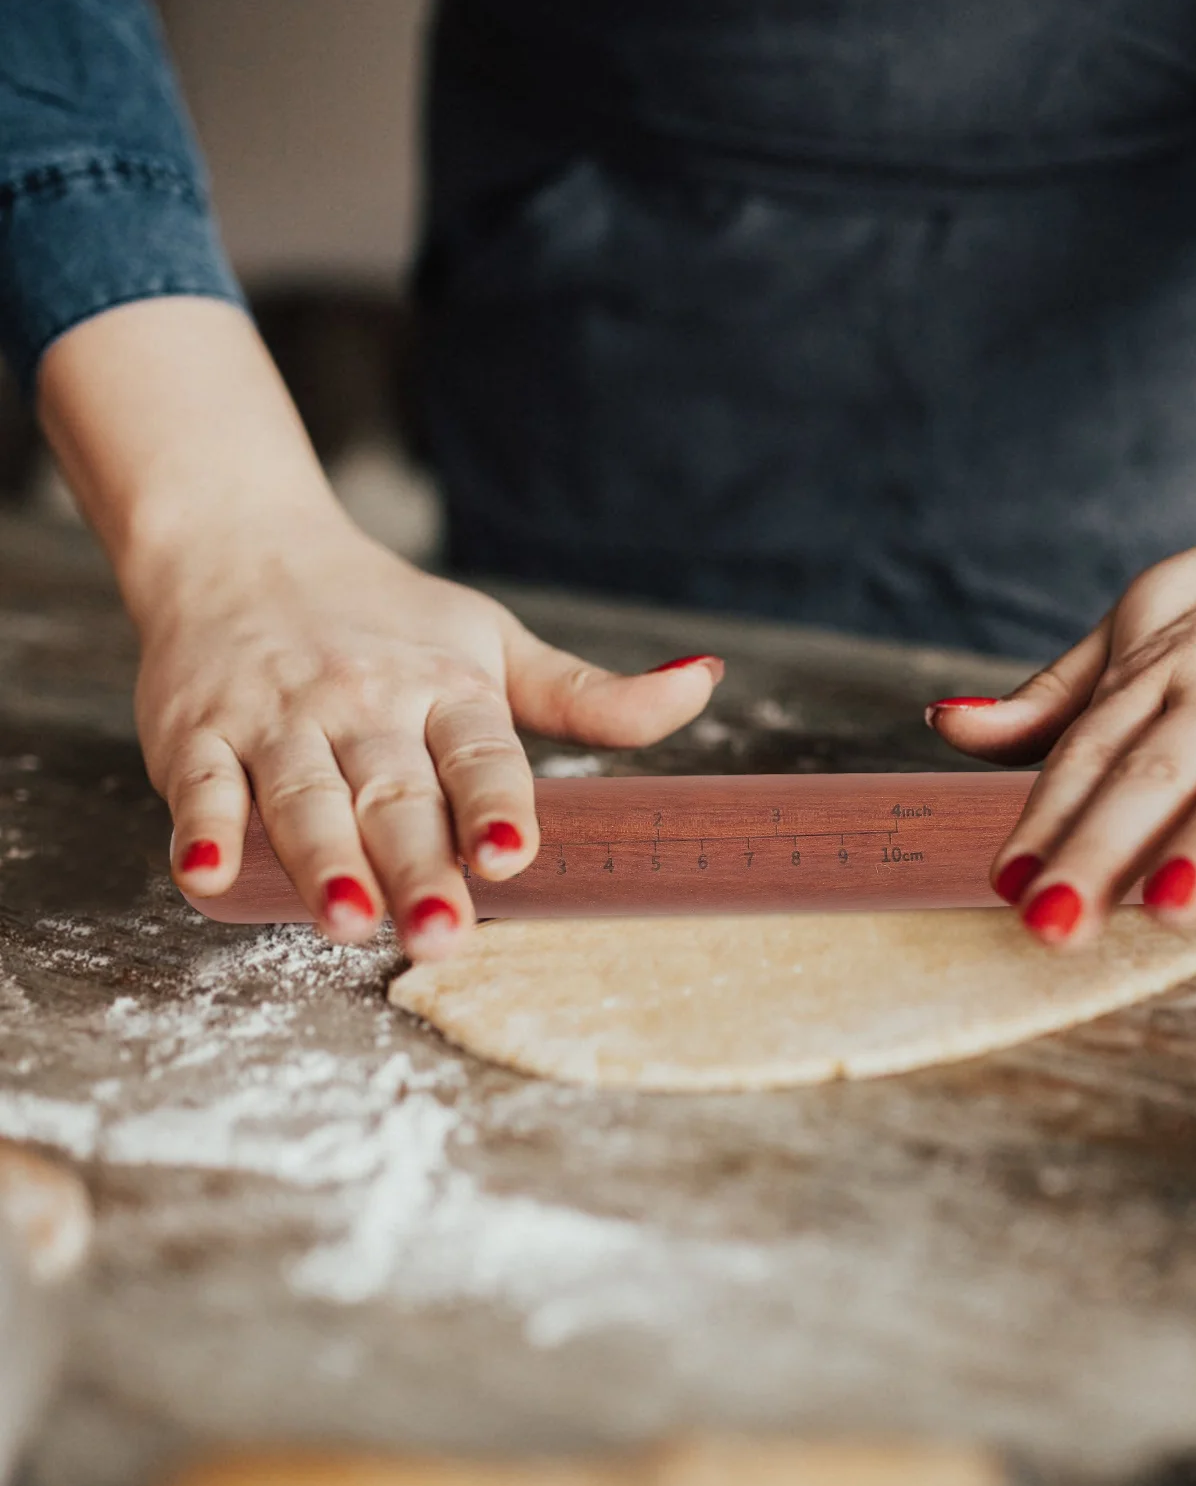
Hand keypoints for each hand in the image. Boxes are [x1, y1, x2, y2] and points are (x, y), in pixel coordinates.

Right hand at [137, 513, 720, 957]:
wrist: (246, 549)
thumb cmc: (388, 618)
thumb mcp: (497, 646)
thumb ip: (592, 697)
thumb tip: (707, 682)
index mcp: (447, 686)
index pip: (479, 751)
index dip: (495, 802)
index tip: (511, 854)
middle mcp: (365, 701)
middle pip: (395, 790)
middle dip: (417, 863)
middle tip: (442, 936)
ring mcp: (279, 716)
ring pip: (303, 794)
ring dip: (322, 859)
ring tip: (346, 920)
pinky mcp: (199, 730)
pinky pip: (201, 784)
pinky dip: (204, 830)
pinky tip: (210, 878)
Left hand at [927, 493, 1195, 943]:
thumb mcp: (1132, 628)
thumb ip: (1052, 696)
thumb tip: (947, 725)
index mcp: (1158, 672)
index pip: (1090, 755)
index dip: (1046, 819)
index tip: (1006, 886)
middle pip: (1158, 772)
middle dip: (1102, 848)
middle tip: (1055, 923)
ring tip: (1172, 905)